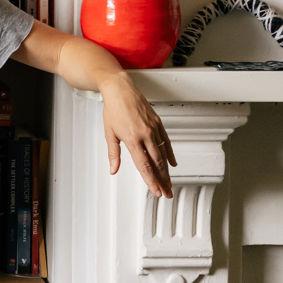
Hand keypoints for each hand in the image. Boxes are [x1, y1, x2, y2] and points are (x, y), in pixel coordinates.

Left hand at [102, 74, 175, 197]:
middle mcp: (145, 135)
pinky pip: (167, 142)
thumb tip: (113, 169)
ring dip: (167, 171)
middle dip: (162, 181)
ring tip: (169, 182)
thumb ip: (113, 154)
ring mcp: (153, 129)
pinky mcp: (158, 124)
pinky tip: (172, 163)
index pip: (144, 166)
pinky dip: (170, 154)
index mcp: (132, 139)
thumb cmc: (114, 109)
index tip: (156, 191)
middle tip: (166, 192)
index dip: (151, 181)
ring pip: (163, 155)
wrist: (121, 90)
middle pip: (157, 164)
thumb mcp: (109, 133)